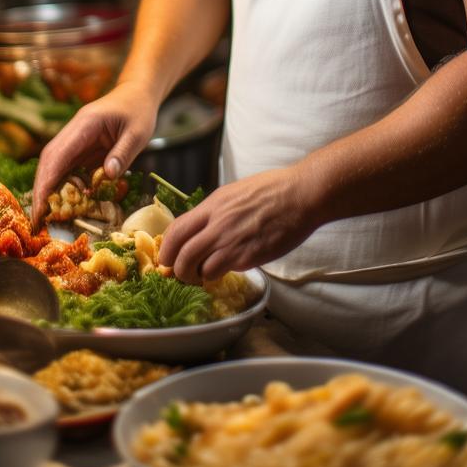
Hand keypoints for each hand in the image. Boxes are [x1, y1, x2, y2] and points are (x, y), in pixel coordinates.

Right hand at [30, 81, 157, 229]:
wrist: (137, 95)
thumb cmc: (138, 111)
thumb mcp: (138, 133)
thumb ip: (123, 153)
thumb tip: (108, 175)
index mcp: (85, 123)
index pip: (58, 154)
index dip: (47, 180)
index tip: (40, 205)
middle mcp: (74, 131)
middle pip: (50, 161)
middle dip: (41, 189)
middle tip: (37, 219)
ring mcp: (75, 139)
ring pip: (55, 166)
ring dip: (49, 190)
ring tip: (46, 217)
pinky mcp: (81, 147)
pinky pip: (68, 168)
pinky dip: (63, 186)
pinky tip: (64, 204)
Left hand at [158, 168, 315, 282]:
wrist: (300, 196)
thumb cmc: (273, 190)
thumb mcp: (235, 192)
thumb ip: (217, 210)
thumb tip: (203, 225)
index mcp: (213, 205)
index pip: (177, 229)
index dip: (167, 248)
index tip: (167, 257)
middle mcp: (217, 223)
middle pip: (182, 253)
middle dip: (176, 269)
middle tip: (180, 275)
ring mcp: (231, 241)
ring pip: (197, 268)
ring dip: (195, 276)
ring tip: (202, 277)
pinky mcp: (246, 256)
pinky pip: (221, 272)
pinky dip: (216, 276)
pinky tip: (223, 272)